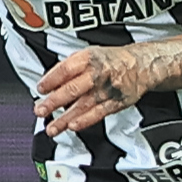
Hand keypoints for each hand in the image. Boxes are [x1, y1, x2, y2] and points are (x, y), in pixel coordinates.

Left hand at [34, 45, 149, 136]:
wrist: (141, 65)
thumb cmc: (112, 60)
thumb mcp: (90, 54)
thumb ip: (70, 67)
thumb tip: (49, 82)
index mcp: (89, 58)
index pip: (66, 69)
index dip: (51, 79)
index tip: (40, 89)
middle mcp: (98, 73)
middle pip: (72, 88)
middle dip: (54, 102)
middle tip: (40, 110)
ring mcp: (107, 89)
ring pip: (83, 105)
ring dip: (65, 118)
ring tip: (51, 128)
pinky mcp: (116, 103)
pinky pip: (98, 113)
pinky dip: (85, 120)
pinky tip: (73, 126)